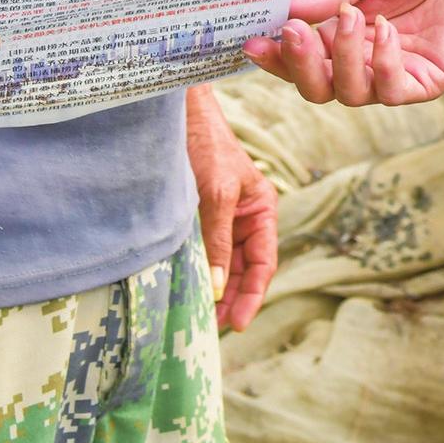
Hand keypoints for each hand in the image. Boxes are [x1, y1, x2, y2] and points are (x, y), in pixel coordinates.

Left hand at [186, 86, 276, 331]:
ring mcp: (222, 218)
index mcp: (262, 211)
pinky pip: (203, 250)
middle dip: (232, 298)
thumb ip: (217, 240)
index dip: (253, 295)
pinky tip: (188, 287)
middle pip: (243, 269)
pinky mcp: (199, 216)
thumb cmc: (207, 145)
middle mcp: (245, 218)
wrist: (180, 114)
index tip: (238, 323)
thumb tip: (217, 287)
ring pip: (222, 264)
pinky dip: (199, 270)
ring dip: (214, 288)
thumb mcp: (216, 193)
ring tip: (201, 316)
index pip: (264, 263)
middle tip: (213, 328)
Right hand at [241, 0, 443, 105]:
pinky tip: (386, 31)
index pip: (298, 59)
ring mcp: (390, 76)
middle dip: (299, 65)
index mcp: (339, 36)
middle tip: (294, 33)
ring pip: (349, 92)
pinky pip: (390, 89)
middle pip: (316, 88)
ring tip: (353, 15)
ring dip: (344, 56)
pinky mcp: (422, 82)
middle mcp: (360, 62)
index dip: (274, 56)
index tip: (252, 41)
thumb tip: (286, 9)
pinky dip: (382, 62)